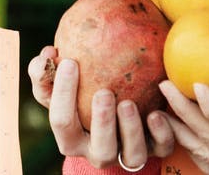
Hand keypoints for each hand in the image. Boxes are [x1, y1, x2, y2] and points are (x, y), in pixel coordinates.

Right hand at [27, 46, 175, 168]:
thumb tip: (47, 54)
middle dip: (102, 122)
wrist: (118, 110)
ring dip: (130, 129)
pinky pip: (162, 147)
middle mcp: (99, 152)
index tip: (69, 62)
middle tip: (104, 92)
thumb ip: (47, 71)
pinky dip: (161, 132)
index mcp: (72, 138)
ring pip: (132, 155)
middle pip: (100, 148)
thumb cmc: (81, 95)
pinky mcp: (156, 149)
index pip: (62, 121)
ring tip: (128, 103)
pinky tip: (156, 113)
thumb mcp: (62, 85)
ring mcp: (128, 154)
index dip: (62, 94)